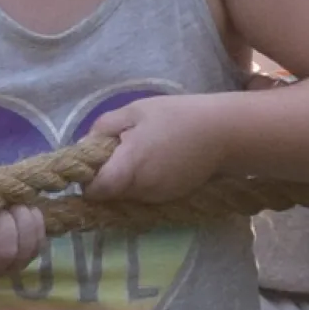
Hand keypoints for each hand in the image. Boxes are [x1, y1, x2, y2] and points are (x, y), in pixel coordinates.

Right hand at [0, 205, 45, 280]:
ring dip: (24, 224)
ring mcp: (8, 268)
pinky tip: (31, 210)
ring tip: (19, 206)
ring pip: (23, 252)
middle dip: (7, 224)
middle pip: (4, 252)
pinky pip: (37, 246)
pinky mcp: (27, 259)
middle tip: (4, 207)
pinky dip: (37, 226)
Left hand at [85, 95, 222, 202]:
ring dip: (126, 179)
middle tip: (117, 148)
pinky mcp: (172, 198)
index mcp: (128, 168)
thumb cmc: (176, 116)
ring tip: (141, 151)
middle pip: (110, 195)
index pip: (94, 192)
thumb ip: (104, 127)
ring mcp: (158, 198)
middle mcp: (141, 191)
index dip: (87, 180)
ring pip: (128, 196)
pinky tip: (157, 159)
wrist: (224, 132)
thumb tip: (85, 145)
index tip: (91, 162)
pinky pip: (146, 195)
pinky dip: (144, 182)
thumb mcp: (135, 110)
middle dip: (107, 177)